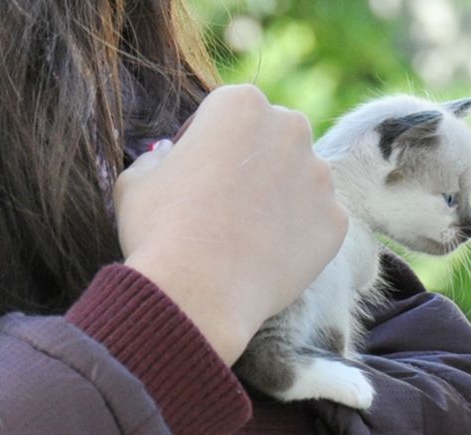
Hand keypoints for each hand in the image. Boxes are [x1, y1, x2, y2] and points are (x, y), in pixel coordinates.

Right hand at [115, 84, 347, 364]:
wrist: (197, 294)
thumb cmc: (159, 230)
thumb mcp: (135, 182)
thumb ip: (154, 157)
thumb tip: (166, 155)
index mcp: (240, 104)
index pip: (225, 113)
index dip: (203, 142)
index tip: (192, 172)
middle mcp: (290, 129)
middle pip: (271, 139)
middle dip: (251, 162)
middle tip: (223, 202)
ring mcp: (320, 177)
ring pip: (299, 179)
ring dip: (278, 196)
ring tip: (245, 235)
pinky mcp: (336, 221)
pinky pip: (317, 221)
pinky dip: (297, 234)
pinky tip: (267, 256)